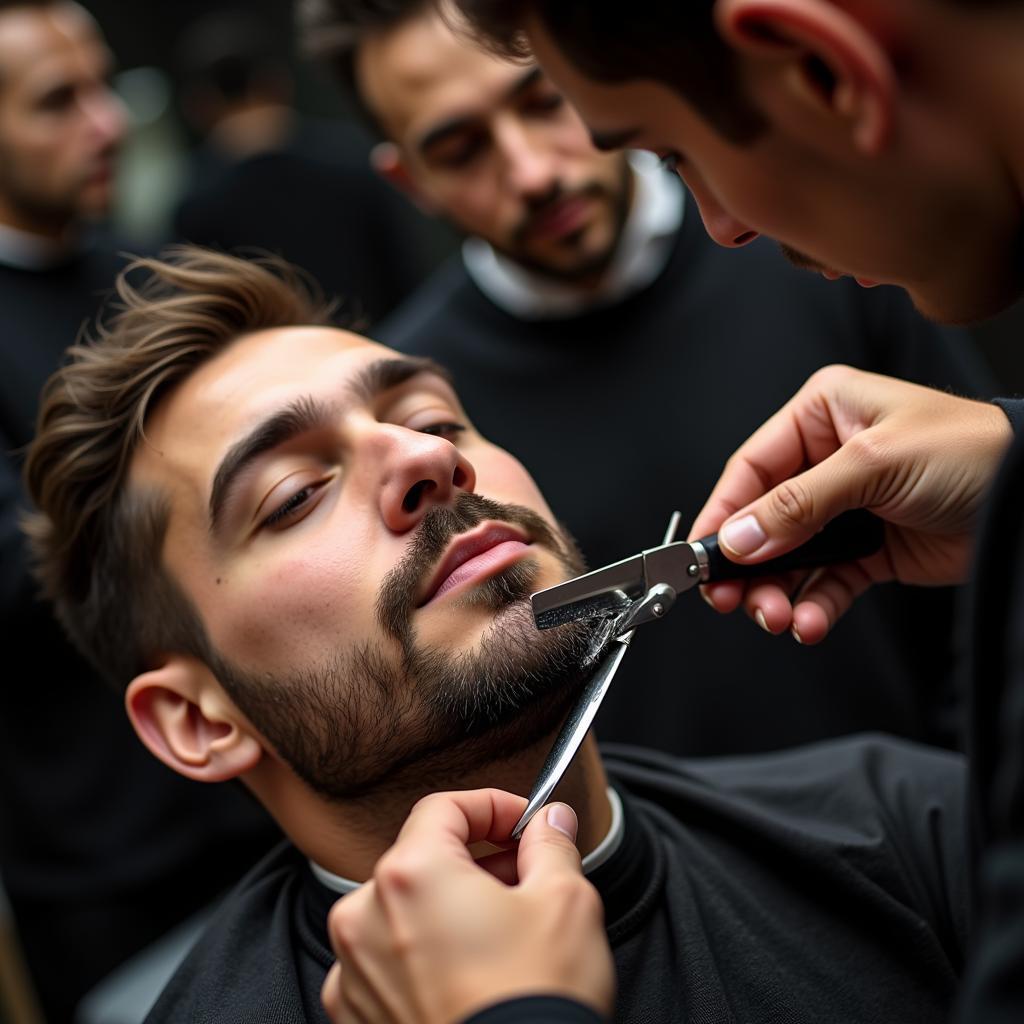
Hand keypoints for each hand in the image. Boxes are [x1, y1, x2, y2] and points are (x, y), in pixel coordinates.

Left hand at [321, 789, 614, 1023]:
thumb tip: (550, 822)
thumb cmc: (532, 1004)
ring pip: (402, 910)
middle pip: (422, 858)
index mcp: (411, 873)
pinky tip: (466, 976)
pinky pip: (386, 962)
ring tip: (499, 932)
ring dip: (448, 908)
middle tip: (524, 879)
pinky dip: (421, 956)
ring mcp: (354, 970)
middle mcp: (366, 916)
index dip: (492, 806)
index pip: (444, 807)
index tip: (522, 824)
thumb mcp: (565, 902)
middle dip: (476, 861)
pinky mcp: (355, 1016)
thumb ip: (551, 844)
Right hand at [689, 364, 1011, 643]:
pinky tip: (809, 621)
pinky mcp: (868, 550)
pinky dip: (813, 605)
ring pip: (789, 558)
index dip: (722, 514)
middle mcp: (827, 460)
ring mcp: (846, 508)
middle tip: (731, 599)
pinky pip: (825, 582)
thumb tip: (738, 537)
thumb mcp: (873, 464)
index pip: (751, 469)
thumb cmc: (973, 452)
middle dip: (747, 565)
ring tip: (778, 616)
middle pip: (763, 519)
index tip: (700, 556)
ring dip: (777, 592)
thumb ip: (798, 504)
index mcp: (822, 415)